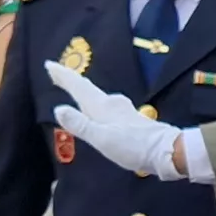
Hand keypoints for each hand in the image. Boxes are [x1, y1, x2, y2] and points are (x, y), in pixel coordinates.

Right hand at [42, 64, 186, 176]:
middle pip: (86, 89)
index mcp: (102, 106)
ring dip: (82, 92)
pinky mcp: (129, 119)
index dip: (63, 76)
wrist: (167, 151)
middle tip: (56, 73)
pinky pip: (104, 107)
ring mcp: (122, 110)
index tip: (49, 64)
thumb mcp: (102, 138)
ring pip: (96, 97)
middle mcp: (112, 104)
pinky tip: (97, 110)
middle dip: (71, 81)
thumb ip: (80, 124)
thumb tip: (58, 108)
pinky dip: (94, 103)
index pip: (78, 87)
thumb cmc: (133, 146)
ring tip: (72, 89)